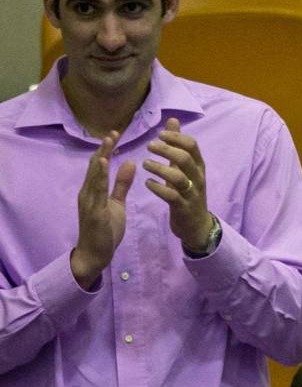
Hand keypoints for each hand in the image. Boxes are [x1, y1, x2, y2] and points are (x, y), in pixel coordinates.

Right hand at [71, 131, 135, 288]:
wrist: (95, 254)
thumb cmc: (105, 229)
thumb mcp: (116, 203)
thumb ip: (121, 184)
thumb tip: (129, 162)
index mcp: (94, 190)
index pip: (100, 165)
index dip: (107, 149)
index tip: (116, 133)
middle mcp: (88, 192)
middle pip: (95, 166)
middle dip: (103, 149)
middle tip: (113, 132)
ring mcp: (89, 202)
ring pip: (94, 176)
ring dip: (100, 158)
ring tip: (108, 142)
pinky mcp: (93, 212)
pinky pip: (96, 192)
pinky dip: (99, 178)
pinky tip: (103, 166)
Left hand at [143, 118, 213, 249]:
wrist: (196, 225)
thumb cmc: (188, 193)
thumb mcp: (185, 168)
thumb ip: (178, 145)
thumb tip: (173, 120)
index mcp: (198, 166)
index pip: (192, 145)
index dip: (176, 137)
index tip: (160, 135)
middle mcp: (197, 178)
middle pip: (185, 158)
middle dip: (167, 150)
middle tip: (149, 146)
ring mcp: (191, 193)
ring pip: (178, 177)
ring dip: (160, 168)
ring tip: (145, 164)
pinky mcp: (183, 208)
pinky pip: (171, 196)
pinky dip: (158, 188)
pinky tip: (147, 183)